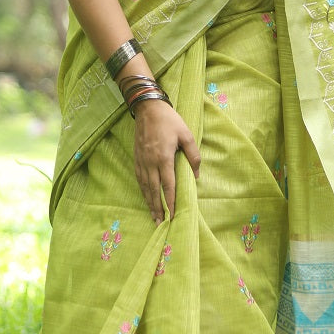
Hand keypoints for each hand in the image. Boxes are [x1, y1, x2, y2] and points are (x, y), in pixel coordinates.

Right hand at [132, 99, 199, 222]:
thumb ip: (193, 155)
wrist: (148, 109)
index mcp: (163, 158)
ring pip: (145, 187)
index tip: (173, 216)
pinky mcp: (137, 158)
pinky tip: (146, 198)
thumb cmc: (170, 121)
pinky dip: (143, 191)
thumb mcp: (187, 134)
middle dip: (158, 208)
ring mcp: (142, 161)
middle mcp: (150, 163)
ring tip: (154, 216)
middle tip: (162, 224)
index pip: (168, 186)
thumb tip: (196, 175)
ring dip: (149, 203)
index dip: (171, 202)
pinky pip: (139, 179)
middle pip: (154, 191)